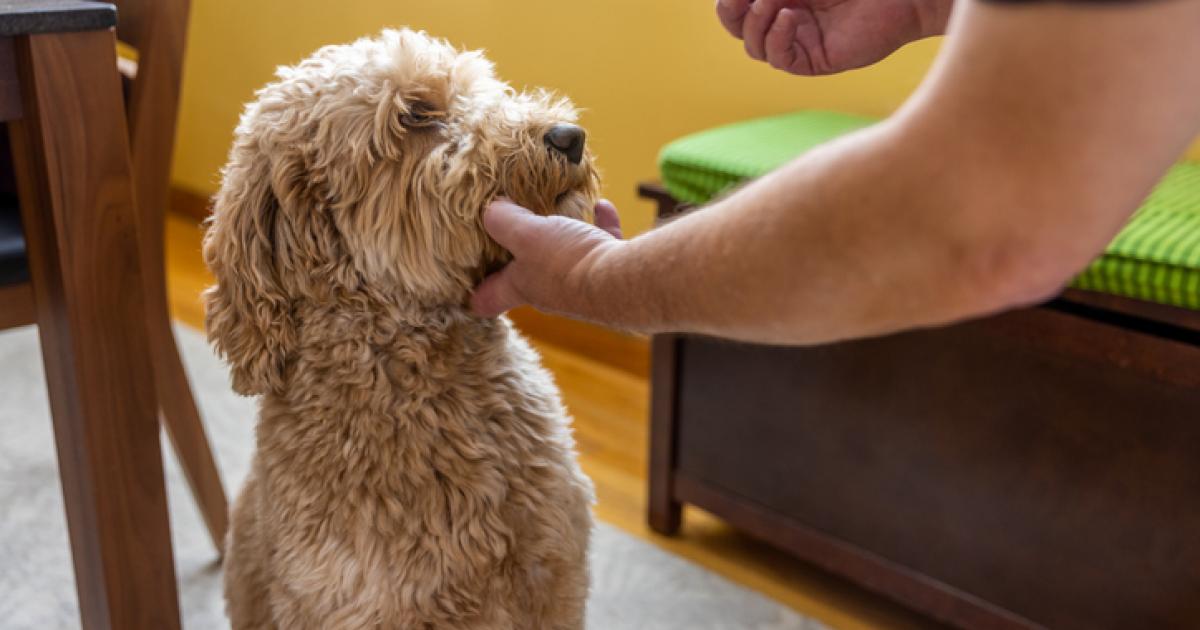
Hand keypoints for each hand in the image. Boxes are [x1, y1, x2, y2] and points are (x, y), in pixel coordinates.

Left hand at [471, 198, 623, 317]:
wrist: (624, 281)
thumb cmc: (567, 262)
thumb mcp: (526, 234)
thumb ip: (504, 221)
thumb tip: (489, 210)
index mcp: (521, 287)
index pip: (487, 300)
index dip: (474, 292)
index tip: (464, 279)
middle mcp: (550, 291)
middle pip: (526, 277)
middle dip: (517, 257)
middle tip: (511, 231)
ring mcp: (581, 284)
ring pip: (565, 258)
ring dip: (562, 235)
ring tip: (558, 211)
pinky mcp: (610, 273)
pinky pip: (601, 244)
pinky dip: (600, 224)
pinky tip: (601, 206)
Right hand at [715, 0, 950, 74]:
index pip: (739, 7)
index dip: (729, 2)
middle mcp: (788, 21)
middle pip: (740, 29)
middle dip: (732, 15)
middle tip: (734, 0)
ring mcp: (800, 42)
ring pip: (755, 47)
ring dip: (754, 25)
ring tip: (768, 4)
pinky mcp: (816, 61)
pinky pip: (781, 60)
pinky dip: (777, 40)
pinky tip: (789, 19)